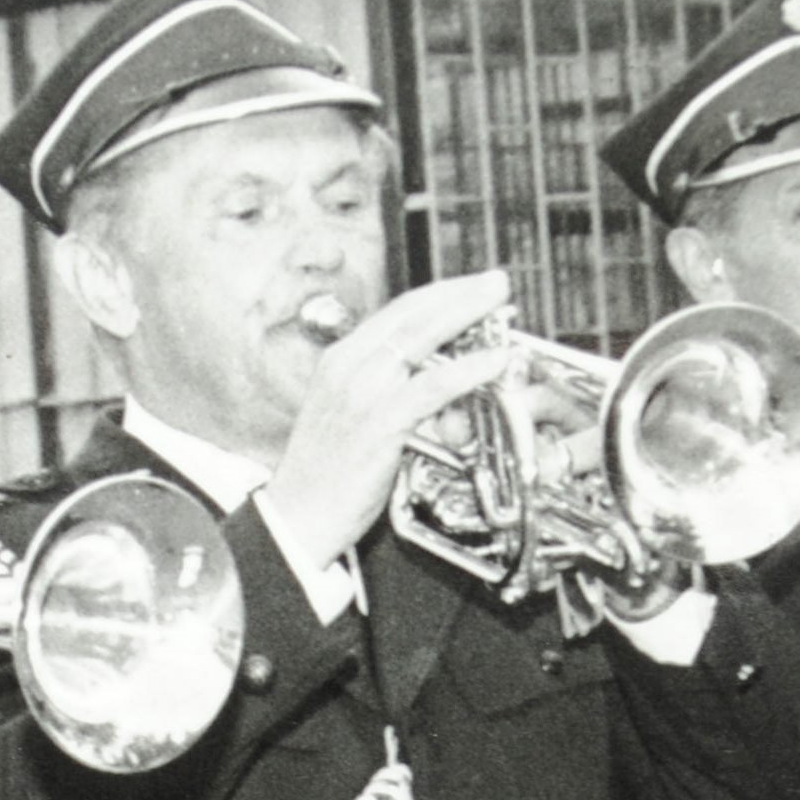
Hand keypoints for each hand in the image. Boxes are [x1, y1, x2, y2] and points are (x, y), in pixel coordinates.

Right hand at [265, 271, 519, 566]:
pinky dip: (468, 369)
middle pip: (412, 314)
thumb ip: (384, 392)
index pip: (396, 313)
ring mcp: (363, 392)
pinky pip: (432, 387)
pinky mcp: (379, 423)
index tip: (470, 288)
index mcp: (340, 360)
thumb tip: (429, 381)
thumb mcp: (351, 416)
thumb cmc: (326, 476)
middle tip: (497, 281)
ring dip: (468, 314)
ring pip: (423, 338)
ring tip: (502, 303)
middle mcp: (349, 366)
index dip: (439, 296)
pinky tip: (495, 361)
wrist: (297, 518)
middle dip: (460, 292)